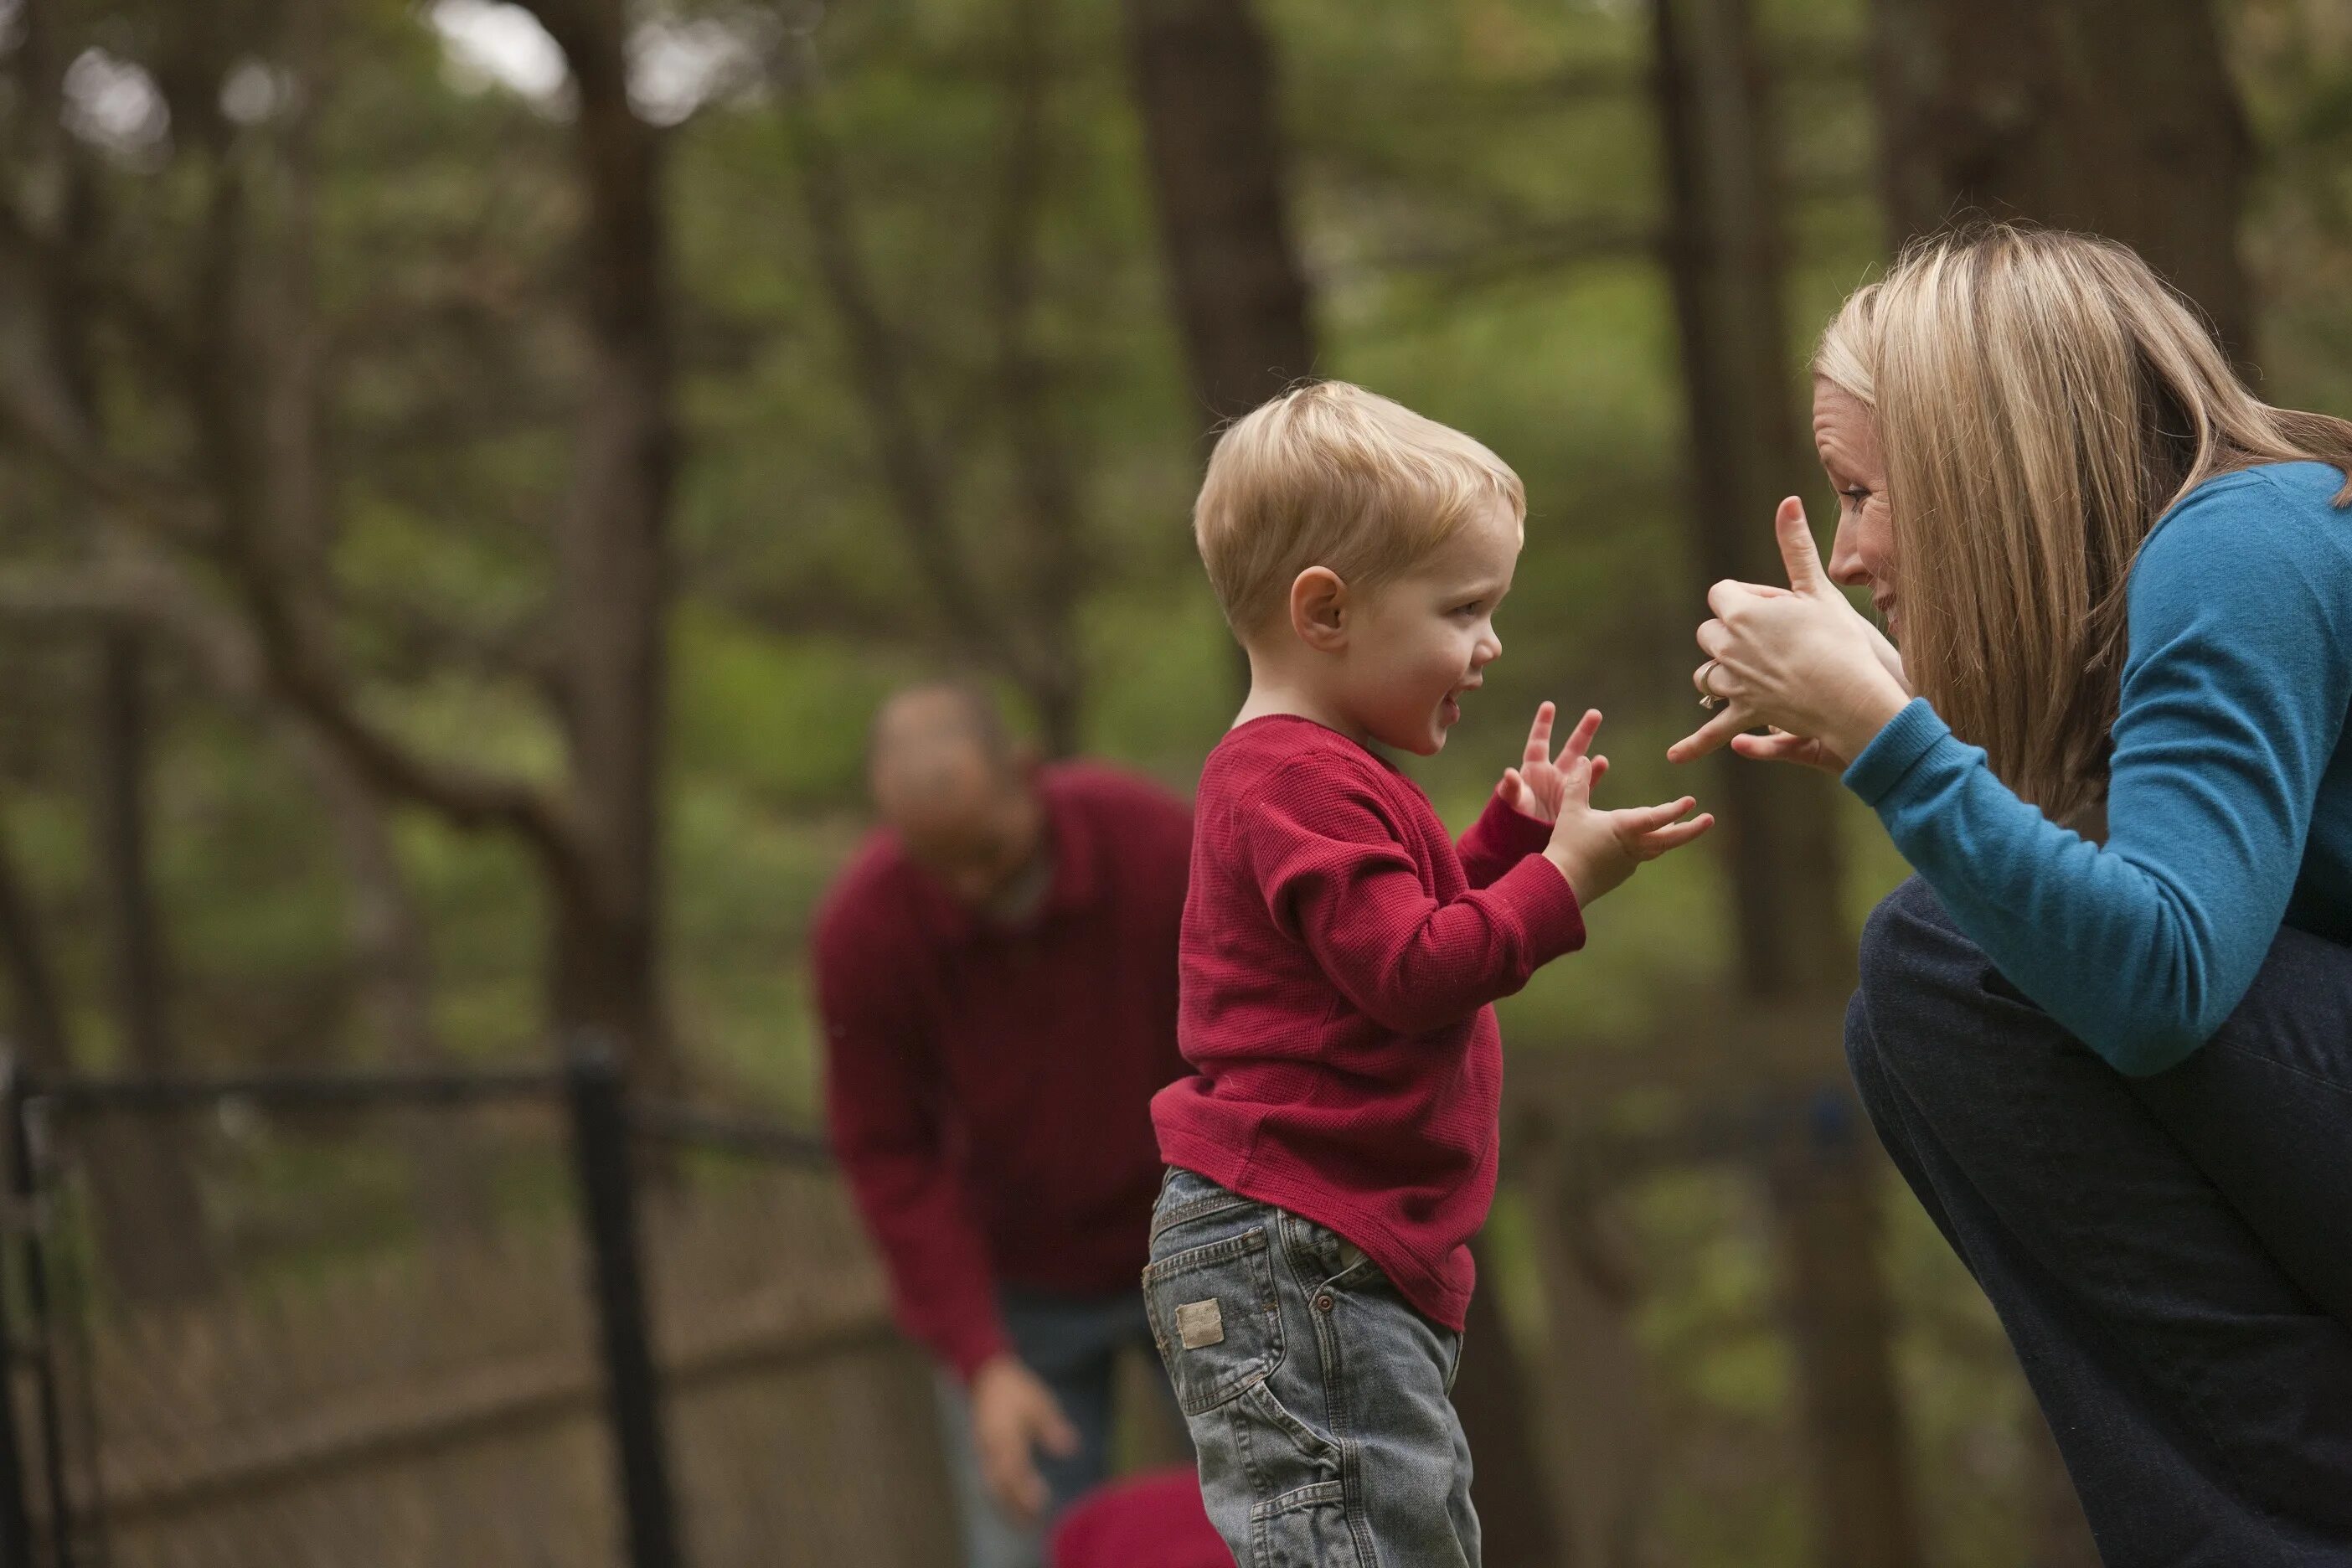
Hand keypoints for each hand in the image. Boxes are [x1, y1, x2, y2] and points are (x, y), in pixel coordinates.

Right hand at [969, 1353, 1078, 1525]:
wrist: (987, 1375)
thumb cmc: (1017, 1388)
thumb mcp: (1040, 1402)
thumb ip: (1052, 1426)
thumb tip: (1069, 1449)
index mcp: (1005, 1436)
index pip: (1015, 1469)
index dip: (1025, 1489)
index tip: (1040, 1504)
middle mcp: (990, 1447)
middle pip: (999, 1485)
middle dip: (1013, 1506)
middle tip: (1030, 1524)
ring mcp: (982, 1450)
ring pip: (991, 1485)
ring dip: (1004, 1504)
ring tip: (1021, 1521)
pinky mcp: (981, 1450)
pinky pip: (987, 1478)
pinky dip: (998, 1493)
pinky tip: (1009, 1502)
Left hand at [1498, 702, 1607, 822]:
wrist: (1523, 841)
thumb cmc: (1512, 820)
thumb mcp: (1511, 802)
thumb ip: (1511, 788)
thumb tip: (1509, 774)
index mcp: (1533, 770)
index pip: (1539, 742)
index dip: (1543, 725)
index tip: (1549, 706)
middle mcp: (1552, 775)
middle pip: (1569, 748)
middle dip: (1583, 732)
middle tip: (1595, 713)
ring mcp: (1565, 787)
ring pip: (1582, 764)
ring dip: (1592, 753)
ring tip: (1605, 745)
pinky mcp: (1575, 802)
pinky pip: (1588, 785)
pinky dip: (1595, 774)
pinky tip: (1603, 762)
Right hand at [1542, 752, 1713, 905]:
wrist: (1561, 884)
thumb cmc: (1567, 845)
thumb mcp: (1571, 809)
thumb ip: (1578, 783)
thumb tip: (1584, 759)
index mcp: (1625, 828)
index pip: (1657, 817)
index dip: (1676, 808)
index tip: (1692, 802)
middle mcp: (1634, 847)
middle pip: (1670, 839)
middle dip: (1691, 829)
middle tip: (1709, 820)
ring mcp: (1630, 863)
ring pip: (1658, 848)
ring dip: (1672, 836)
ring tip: (1680, 827)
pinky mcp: (1622, 873)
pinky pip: (1642, 857)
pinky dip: (1648, 846)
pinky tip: (1642, 842)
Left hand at [1668, 498, 1911, 768]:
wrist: (1852, 694)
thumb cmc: (1839, 639)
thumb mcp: (1817, 590)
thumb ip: (1795, 547)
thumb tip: (1788, 500)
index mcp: (1740, 612)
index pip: (1722, 594)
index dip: (1748, 599)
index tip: (1776, 608)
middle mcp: (1727, 647)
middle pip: (1711, 633)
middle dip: (1733, 634)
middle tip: (1776, 640)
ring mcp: (1733, 683)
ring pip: (1708, 675)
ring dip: (1722, 672)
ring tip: (1751, 673)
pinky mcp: (1744, 713)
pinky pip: (1713, 731)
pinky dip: (1694, 744)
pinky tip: (1673, 756)